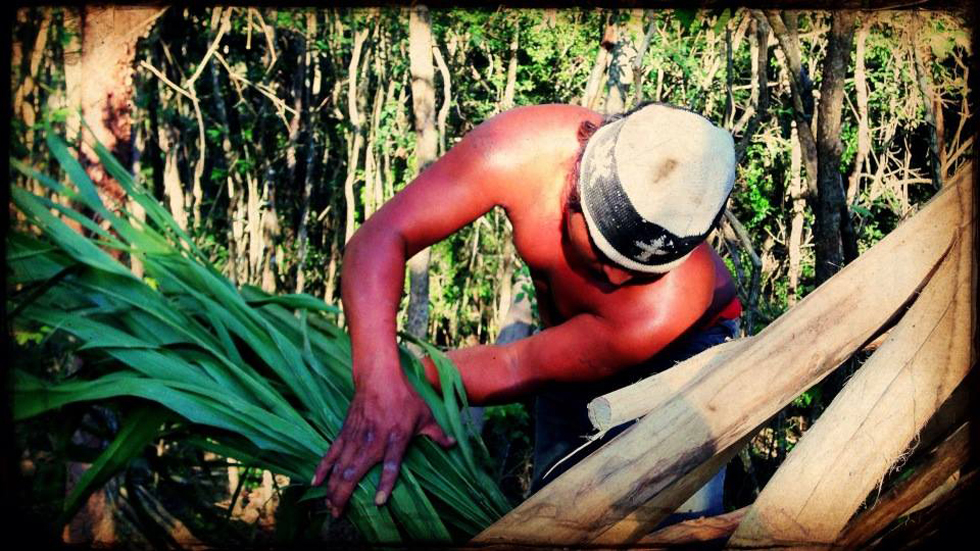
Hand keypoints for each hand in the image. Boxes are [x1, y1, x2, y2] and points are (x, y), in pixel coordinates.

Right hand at [311, 378, 455, 516]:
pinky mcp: (345, 432)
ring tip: (329, 506)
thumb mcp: (425, 415)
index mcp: (396, 438)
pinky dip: (322, 468)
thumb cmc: (405, 397)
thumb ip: (437, 433)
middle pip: (355, 472)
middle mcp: (374, 441)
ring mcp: (356, 437)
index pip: (391, 465)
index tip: (378, 501)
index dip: (384, 484)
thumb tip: (453, 444)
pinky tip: (315, 482)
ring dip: (333, 488)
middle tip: (339, 514)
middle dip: (344, 495)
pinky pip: (331, 453)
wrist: (379, 377)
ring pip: (340, 467)